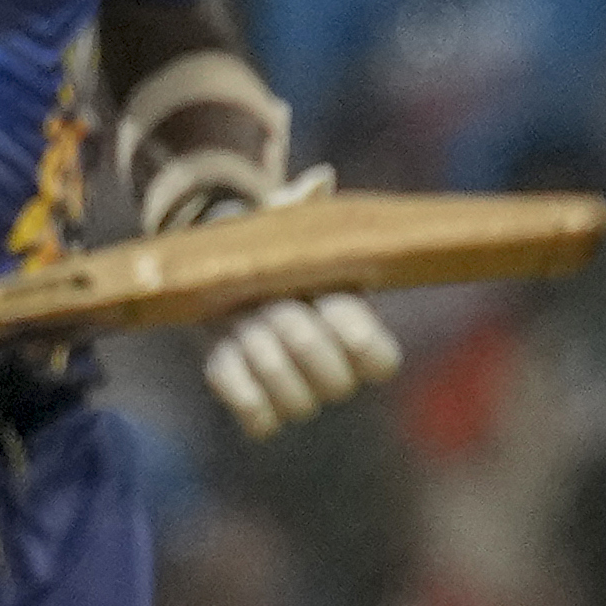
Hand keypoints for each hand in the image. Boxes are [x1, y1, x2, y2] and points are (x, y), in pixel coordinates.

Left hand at [167, 164, 398, 437]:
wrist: (223, 279)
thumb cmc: (268, 250)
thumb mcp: (287, 223)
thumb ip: (303, 204)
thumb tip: (317, 182)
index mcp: (354, 325)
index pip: (382, 363)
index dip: (359, 340)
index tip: (330, 302)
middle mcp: (333, 369)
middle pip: (335, 384)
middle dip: (297, 339)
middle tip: (270, 305)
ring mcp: (298, 393)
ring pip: (296, 403)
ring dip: (263, 359)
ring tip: (241, 324)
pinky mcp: (259, 408)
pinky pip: (262, 423)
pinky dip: (240, 389)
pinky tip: (226, 354)